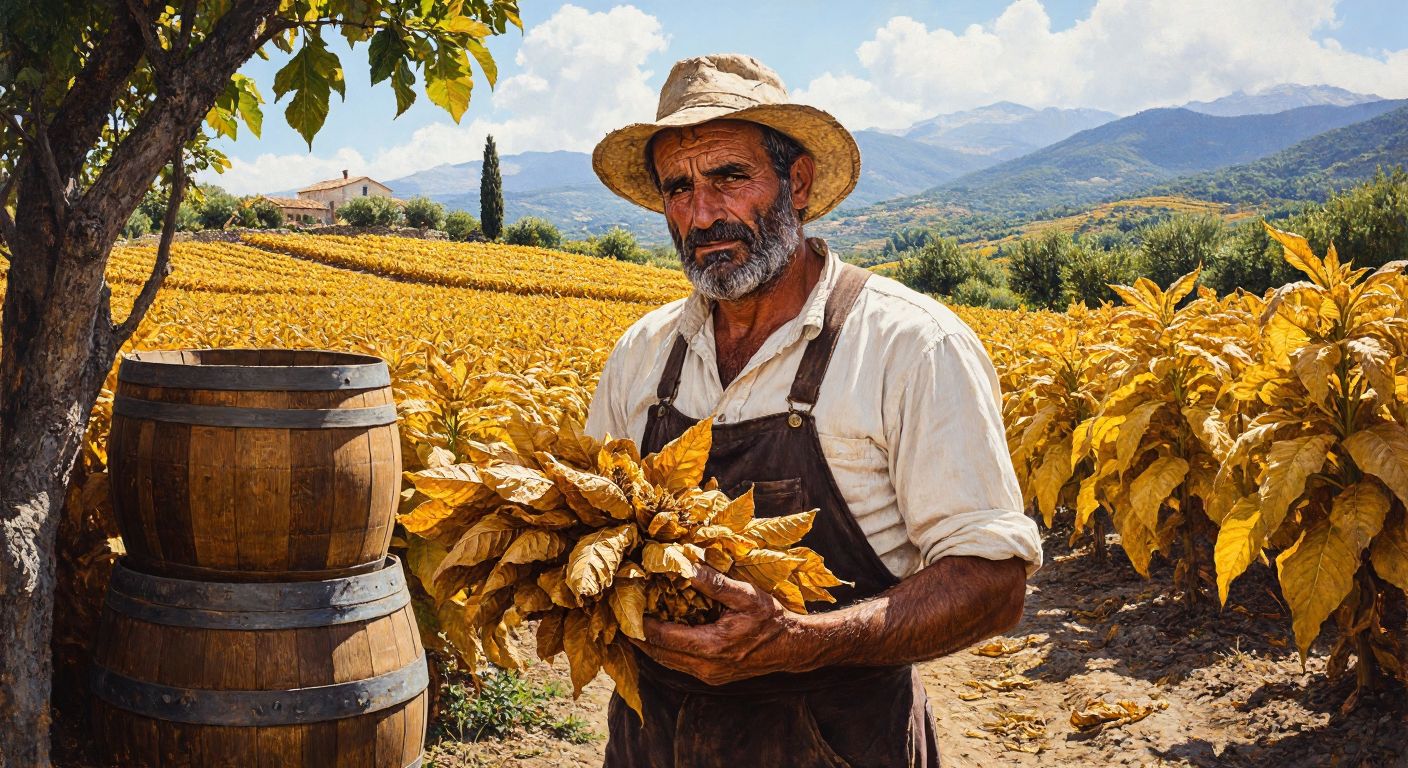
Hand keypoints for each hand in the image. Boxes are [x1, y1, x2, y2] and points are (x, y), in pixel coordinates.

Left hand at [635, 564, 812, 684]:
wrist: (792, 647)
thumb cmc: (771, 618)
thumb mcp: (744, 595)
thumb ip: (713, 583)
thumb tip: (684, 564)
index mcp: (711, 646)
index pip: (663, 637)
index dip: (639, 624)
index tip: (622, 607)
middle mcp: (705, 667)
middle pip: (658, 654)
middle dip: (636, 636)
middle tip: (617, 616)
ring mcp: (707, 675)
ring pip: (666, 662)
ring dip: (648, 644)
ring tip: (629, 624)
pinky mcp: (711, 676)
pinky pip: (678, 664)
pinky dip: (664, 649)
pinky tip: (657, 635)